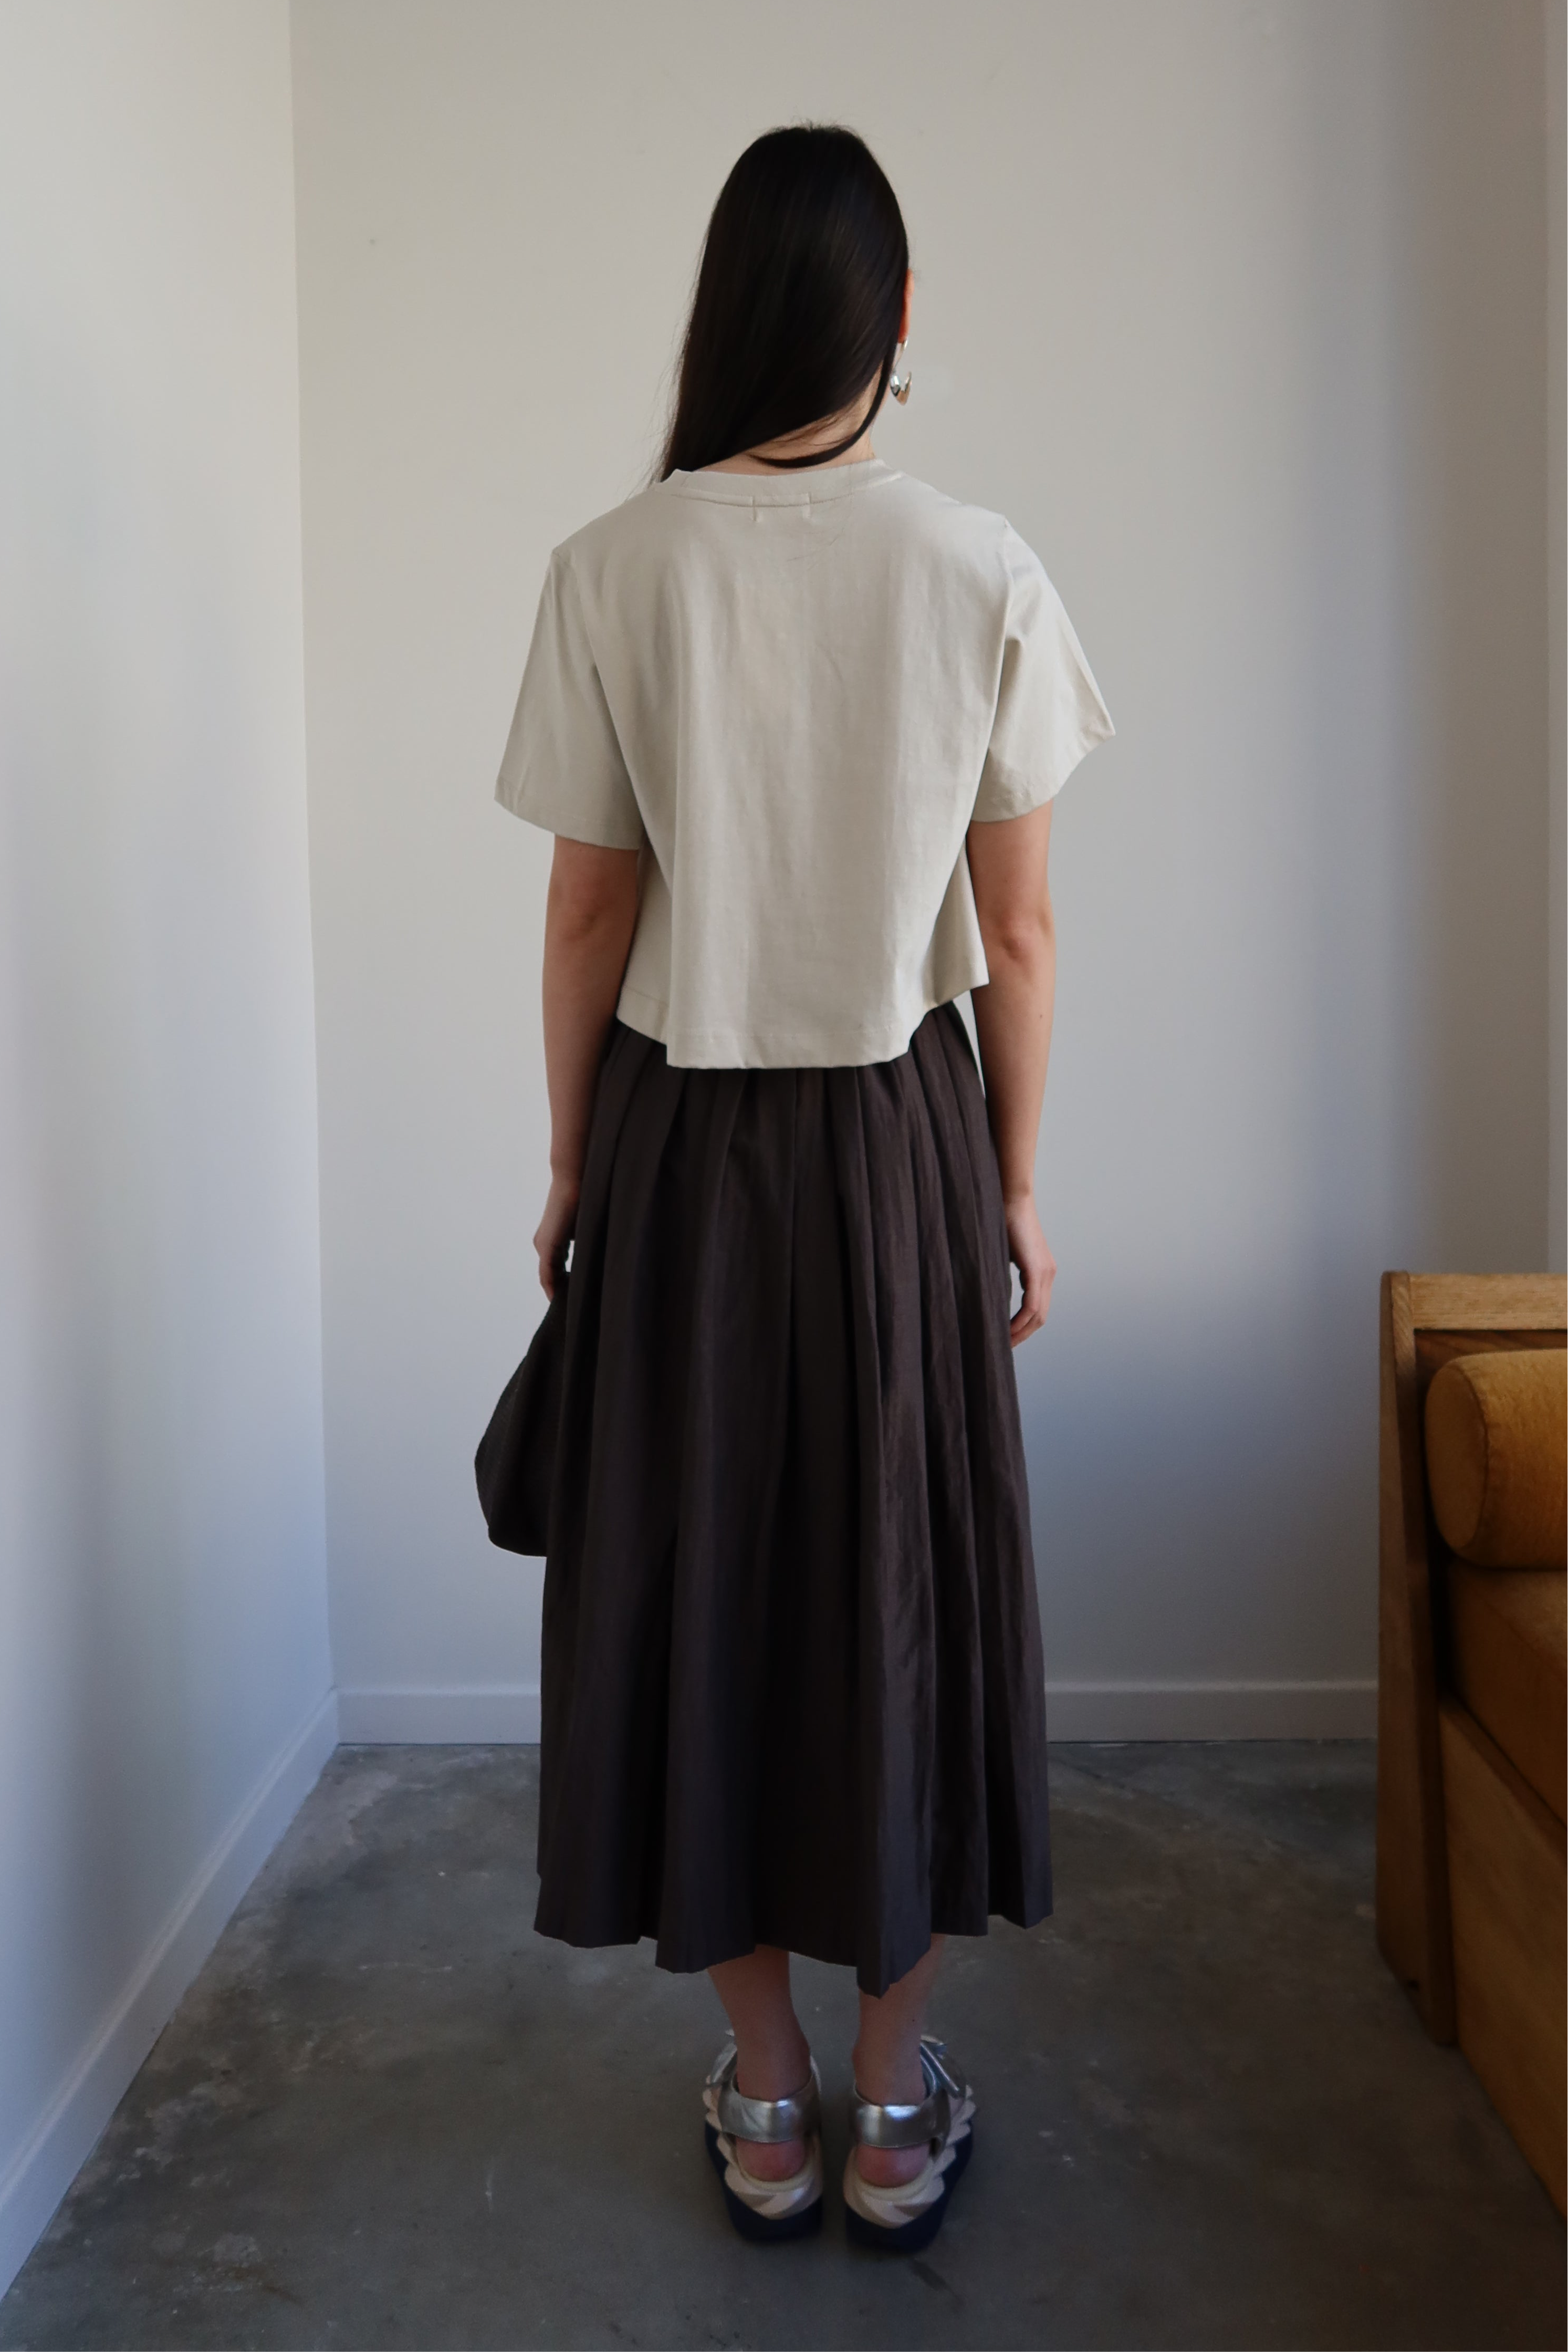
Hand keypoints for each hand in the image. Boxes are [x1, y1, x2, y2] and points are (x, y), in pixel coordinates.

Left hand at [533, 1171, 579, 1297]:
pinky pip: (547, 1274)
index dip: (566, 1282)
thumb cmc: (587, 1197)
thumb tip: (605, 1256)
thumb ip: (590, 1242)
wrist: (575, 1178)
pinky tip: (561, 1299)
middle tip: (574, 1307)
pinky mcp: (546, 1246)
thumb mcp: (589, 1226)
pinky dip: (553, 1287)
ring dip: (558, 1290)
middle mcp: (544, 1243)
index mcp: (555, 1239)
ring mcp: (543, 1245)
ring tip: (570, 1306)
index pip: (559, 1267)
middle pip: (552, 1274)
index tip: (577, 1296)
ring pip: (549, 1276)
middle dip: (562, 1290)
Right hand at [1004, 1192, 1054, 1346]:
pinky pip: (1031, 1306)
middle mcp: (1049, 1274)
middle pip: (1040, 1317)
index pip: (1037, 1309)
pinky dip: (1020, 1321)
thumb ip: (1002, 1274)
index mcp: (1042, 1271)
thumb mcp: (1002, 1255)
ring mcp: (1046, 1273)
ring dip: (1021, 1332)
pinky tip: (1006, 1330)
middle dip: (1023, 1335)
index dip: (1024, 1327)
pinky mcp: (1037, 1270)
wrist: (1010, 1199)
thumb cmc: (1000, 1221)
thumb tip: (988, 1293)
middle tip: (1004, 1347)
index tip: (1007, 1338)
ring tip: (1003, 1343)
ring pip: (1038, 1315)